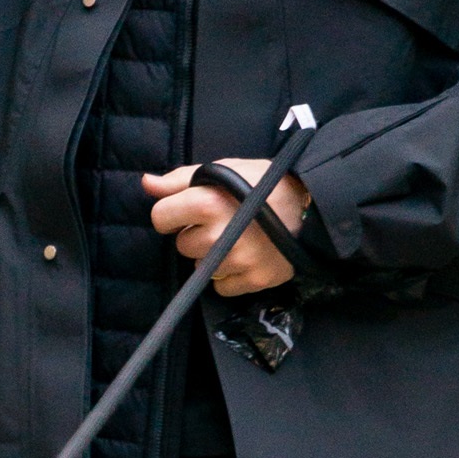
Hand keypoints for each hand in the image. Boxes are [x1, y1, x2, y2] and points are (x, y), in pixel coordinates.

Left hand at [143, 160, 312, 295]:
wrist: (312, 205)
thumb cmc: (263, 183)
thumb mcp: (223, 170)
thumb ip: (180, 179)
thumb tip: (146, 184)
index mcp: (206, 202)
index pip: (160, 218)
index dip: (174, 213)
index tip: (191, 210)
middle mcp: (218, 234)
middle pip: (182, 245)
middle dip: (197, 234)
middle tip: (225, 222)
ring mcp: (237, 261)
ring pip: (200, 267)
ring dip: (213, 256)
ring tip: (239, 238)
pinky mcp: (253, 280)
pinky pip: (221, 287)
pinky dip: (230, 275)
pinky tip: (247, 256)